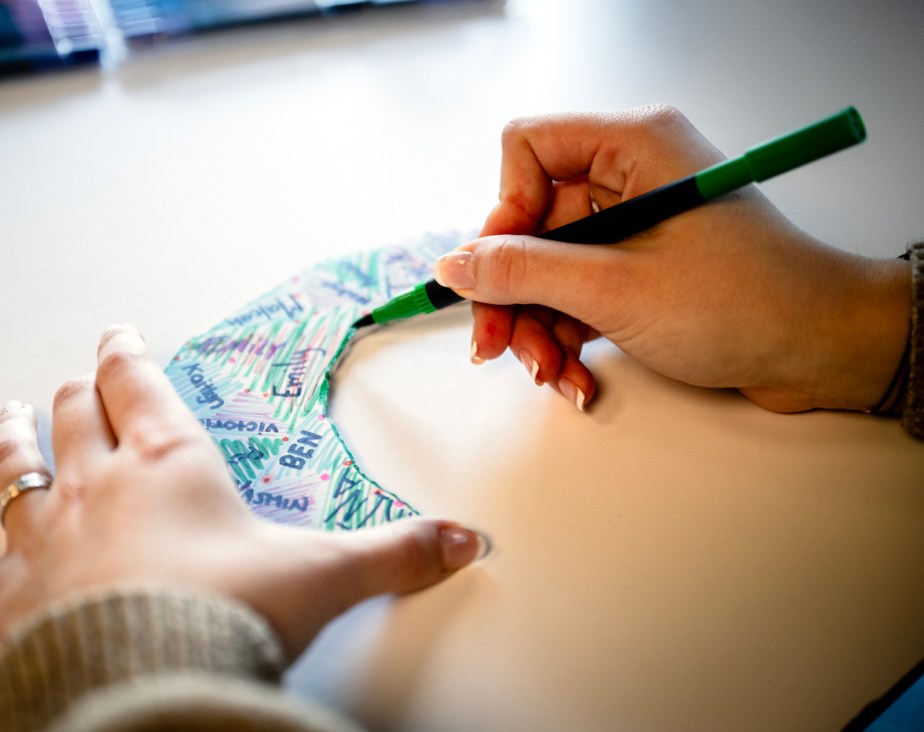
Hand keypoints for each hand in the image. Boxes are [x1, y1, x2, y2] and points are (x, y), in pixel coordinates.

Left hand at [0, 324, 486, 662]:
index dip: (125, 356)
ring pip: (13, 465)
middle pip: (74, 416)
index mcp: (169, 466)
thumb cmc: (227, 619)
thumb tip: (469, 540)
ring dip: (9, 436)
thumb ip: (398, 554)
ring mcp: (40, 537)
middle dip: (75, 392)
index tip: (118, 335)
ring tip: (6, 412)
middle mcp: (96, 486)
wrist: (150, 682)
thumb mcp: (322, 579)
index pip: (139, 388)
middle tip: (75, 373)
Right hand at [438, 105, 909, 412]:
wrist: (821, 353)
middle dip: (514, 294)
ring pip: (548, 268)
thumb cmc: (743, 304)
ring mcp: (635, 226)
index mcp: (633, 146)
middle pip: (530, 224)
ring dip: (538, 328)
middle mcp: (630, 176)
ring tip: (553, 375)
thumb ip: (523, 273)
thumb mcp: (615, 289)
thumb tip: (454, 263)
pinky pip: (577, 293)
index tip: (499, 273)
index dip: (503, 213)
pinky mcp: (641, 269)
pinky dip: (568, 337)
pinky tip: (577, 378)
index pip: (527, 150)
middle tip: (498, 349)